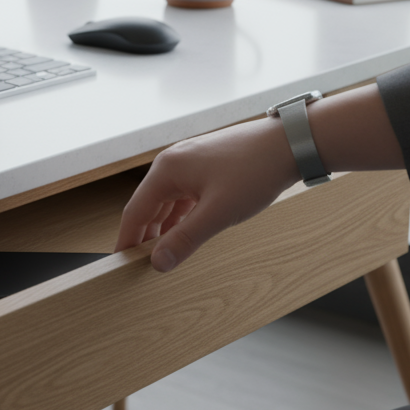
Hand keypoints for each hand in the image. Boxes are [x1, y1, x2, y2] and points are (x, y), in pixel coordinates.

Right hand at [116, 117, 299, 271]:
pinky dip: (181, 215)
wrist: (289, 144)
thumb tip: (158, 262)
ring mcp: (189, 161)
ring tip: (165, 253)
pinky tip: (187, 231)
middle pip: (148, 205)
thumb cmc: (255, 171)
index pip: (134, 210)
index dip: (127, 239)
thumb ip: (185, 239)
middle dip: (145, 235)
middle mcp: (172, 162)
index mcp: (167, 170)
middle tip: (143, 265)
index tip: (121, 263)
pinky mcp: (205, 164)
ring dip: (164, 227)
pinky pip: (184, 195)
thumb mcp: (218, 213)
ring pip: (167, 201)